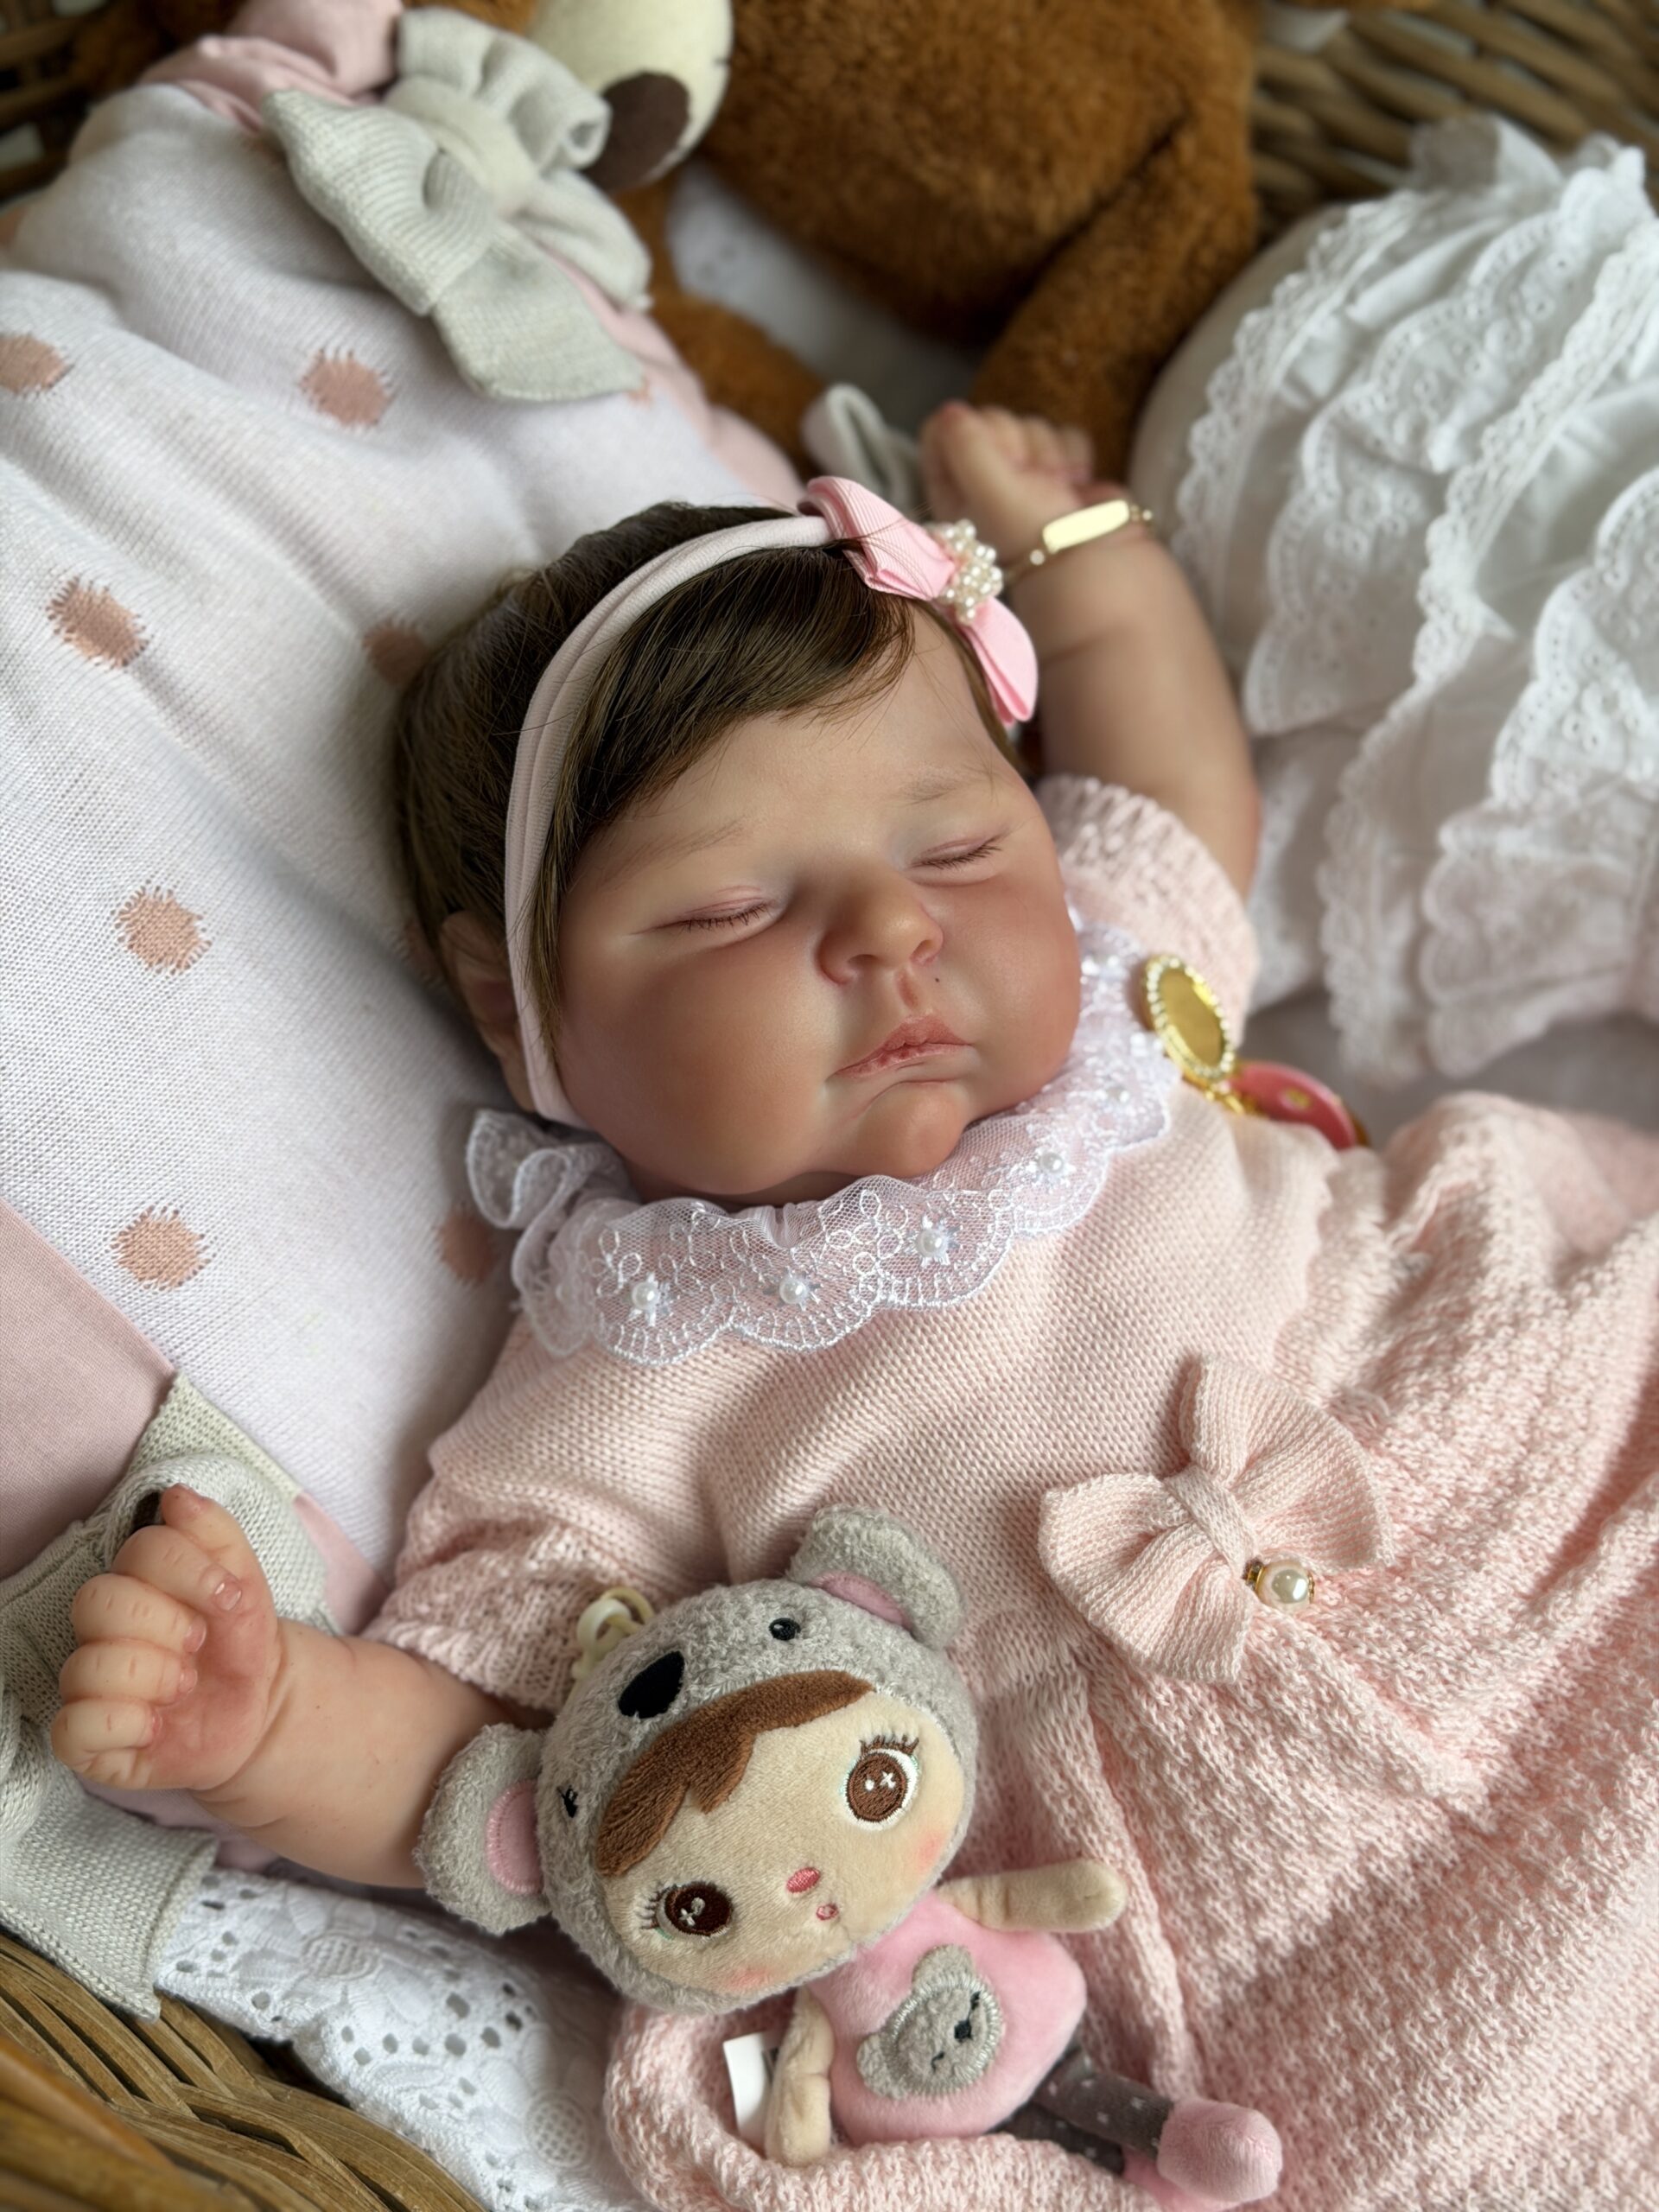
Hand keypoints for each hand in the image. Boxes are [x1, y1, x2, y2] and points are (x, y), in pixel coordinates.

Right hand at [51, 1486, 283, 1798]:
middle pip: (97, 1601)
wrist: (259, 1708)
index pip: (138, 1550)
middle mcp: (102, 1629)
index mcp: (136, 1582)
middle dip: (164, 1622)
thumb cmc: (240, 1640)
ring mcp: (89, 1683)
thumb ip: (215, 1532)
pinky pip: (74, 1726)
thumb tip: (175, 1496)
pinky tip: (155, 1726)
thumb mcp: (246, 1581)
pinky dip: (124, 1726)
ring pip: (87, 1666)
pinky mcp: (85, 1737)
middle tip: (199, 1642)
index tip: (229, 1595)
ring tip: (183, 1687)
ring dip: (152, 1677)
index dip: (187, 1570)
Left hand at [920, 401, 1112, 565]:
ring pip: (1032, 424)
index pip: (942, 428)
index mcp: (954, 487)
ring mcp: (1027, 472)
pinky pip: (1065, 434)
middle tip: (1026, 485)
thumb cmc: (1033, 537)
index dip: (968, 431)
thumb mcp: (988, 492)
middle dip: (1016, 446)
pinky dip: (1073, 458)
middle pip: (993, 419)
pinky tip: (1073, 488)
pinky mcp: (1063, 468)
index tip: (988, 456)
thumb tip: (950, 410)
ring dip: (1048, 457)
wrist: (1095, 563)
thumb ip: (966, 445)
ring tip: (1053, 494)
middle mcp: (986, 477)